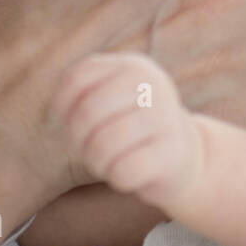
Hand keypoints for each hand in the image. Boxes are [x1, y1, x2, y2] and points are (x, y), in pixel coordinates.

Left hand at [54, 52, 200, 209]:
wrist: (187, 156)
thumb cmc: (134, 129)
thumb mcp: (113, 98)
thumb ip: (83, 92)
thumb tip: (59, 107)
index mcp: (134, 66)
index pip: (76, 79)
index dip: (63, 107)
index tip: (73, 122)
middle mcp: (153, 85)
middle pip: (86, 113)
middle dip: (79, 140)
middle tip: (90, 149)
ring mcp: (167, 117)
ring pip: (103, 146)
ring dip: (97, 163)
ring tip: (109, 162)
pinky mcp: (173, 152)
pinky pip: (124, 171)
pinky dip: (118, 178)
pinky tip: (130, 173)